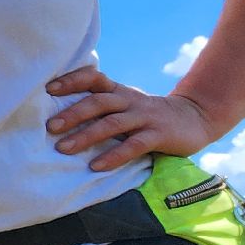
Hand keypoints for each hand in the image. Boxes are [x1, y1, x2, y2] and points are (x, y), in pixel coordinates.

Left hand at [44, 66, 222, 171]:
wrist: (195, 118)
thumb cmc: (148, 115)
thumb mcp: (125, 104)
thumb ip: (101, 106)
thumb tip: (58, 116)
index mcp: (119, 91)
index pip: (93, 78)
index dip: (72, 80)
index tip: (48, 88)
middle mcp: (129, 101)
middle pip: (98, 102)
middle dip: (72, 114)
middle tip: (50, 127)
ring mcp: (145, 117)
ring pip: (112, 124)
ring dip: (86, 136)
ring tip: (64, 148)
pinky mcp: (159, 135)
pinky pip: (134, 145)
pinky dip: (114, 156)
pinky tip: (96, 166)